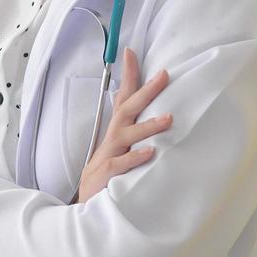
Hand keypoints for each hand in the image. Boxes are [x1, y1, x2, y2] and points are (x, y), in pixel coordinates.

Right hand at [75, 47, 171, 202]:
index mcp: (117, 129)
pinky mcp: (108, 173)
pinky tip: (151, 152)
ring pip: (127, 135)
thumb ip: (134, 131)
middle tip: (164, 75)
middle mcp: (113, 137)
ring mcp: (109, 154)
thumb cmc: (109, 172)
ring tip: (169, 119)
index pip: (122, 97)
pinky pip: (122, 163)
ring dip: (148, 125)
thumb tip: (157, 113)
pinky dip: (135, 157)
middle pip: (128, 108)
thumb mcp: (120, 147)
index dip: (128, 75)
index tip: (131, 52)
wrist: (87, 204)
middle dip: (146, 91)